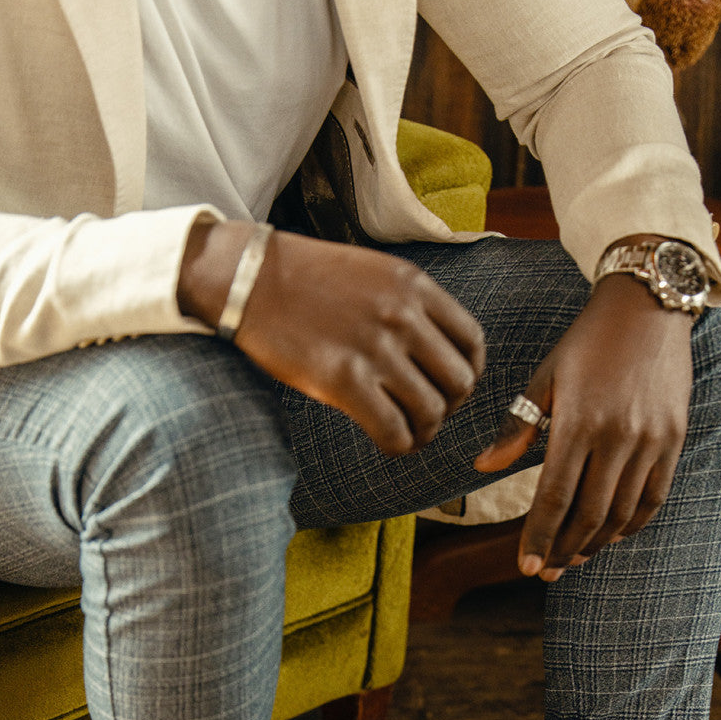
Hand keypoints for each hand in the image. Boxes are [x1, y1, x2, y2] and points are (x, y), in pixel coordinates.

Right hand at [178, 221, 485, 455]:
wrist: (248, 278)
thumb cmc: (307, 280)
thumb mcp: (373, 273)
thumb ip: (409, 306)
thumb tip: (436, 355)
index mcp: (413, 286)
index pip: (472, 341)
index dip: (468, 373)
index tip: (449, 387)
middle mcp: (402, 316)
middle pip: (459, 382)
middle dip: (449, 406)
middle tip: (427, 413)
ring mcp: (375, 349)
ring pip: (431, 412)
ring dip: (425, 431)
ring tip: (409, 433)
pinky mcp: (344, 381)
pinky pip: (394, 431)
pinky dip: (399, 445)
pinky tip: (390, 442)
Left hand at [474, 271, 693, 580]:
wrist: (649, 306)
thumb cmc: (587, 342)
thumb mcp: (546, 377)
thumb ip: (517, 427)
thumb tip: (483, 465)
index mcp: (579, 422)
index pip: (555, 497)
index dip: (538, 536)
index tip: (525, 566)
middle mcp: (618, 436)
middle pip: (588, 514)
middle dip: (563, 549)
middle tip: (545, 571)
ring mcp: (650, 440)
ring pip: (621, 512)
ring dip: (595, 543)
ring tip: (572, 557)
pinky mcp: (674, 439)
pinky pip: (653, 497)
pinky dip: (631, 524)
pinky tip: (610, 535)